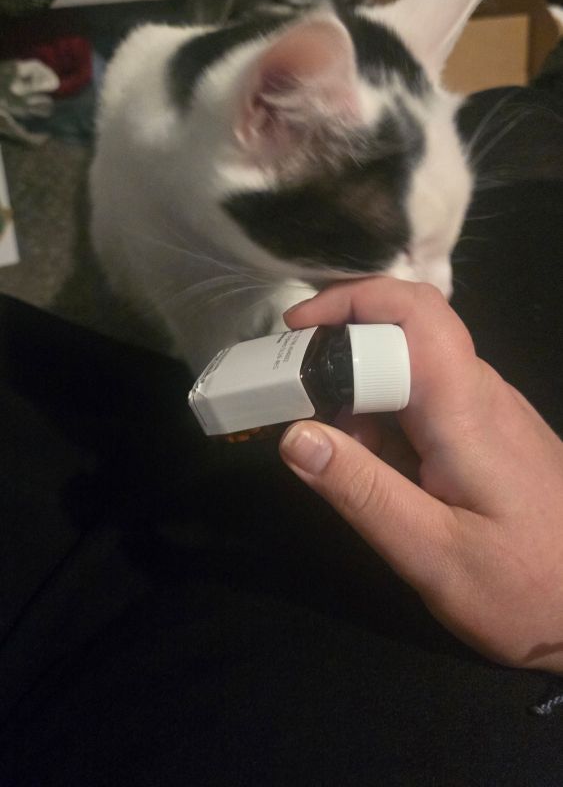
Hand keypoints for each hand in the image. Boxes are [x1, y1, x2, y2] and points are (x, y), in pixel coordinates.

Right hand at [279, 278, 562, 671]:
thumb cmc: (523, 589)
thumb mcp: (431, 554)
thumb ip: (361, 492)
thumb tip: (292, 434)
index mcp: (465, 407)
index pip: (412, 311)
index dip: (349, 302)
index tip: (293, 336)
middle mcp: (481, 392)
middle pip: (408, 330)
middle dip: (344, 348)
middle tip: (293, 393)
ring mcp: (490, 411)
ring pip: (415, 366)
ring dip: (363, 389)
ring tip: (328, 441)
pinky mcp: (491, 434)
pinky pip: (430, 399)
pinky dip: (387, 415)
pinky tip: (372, 463)